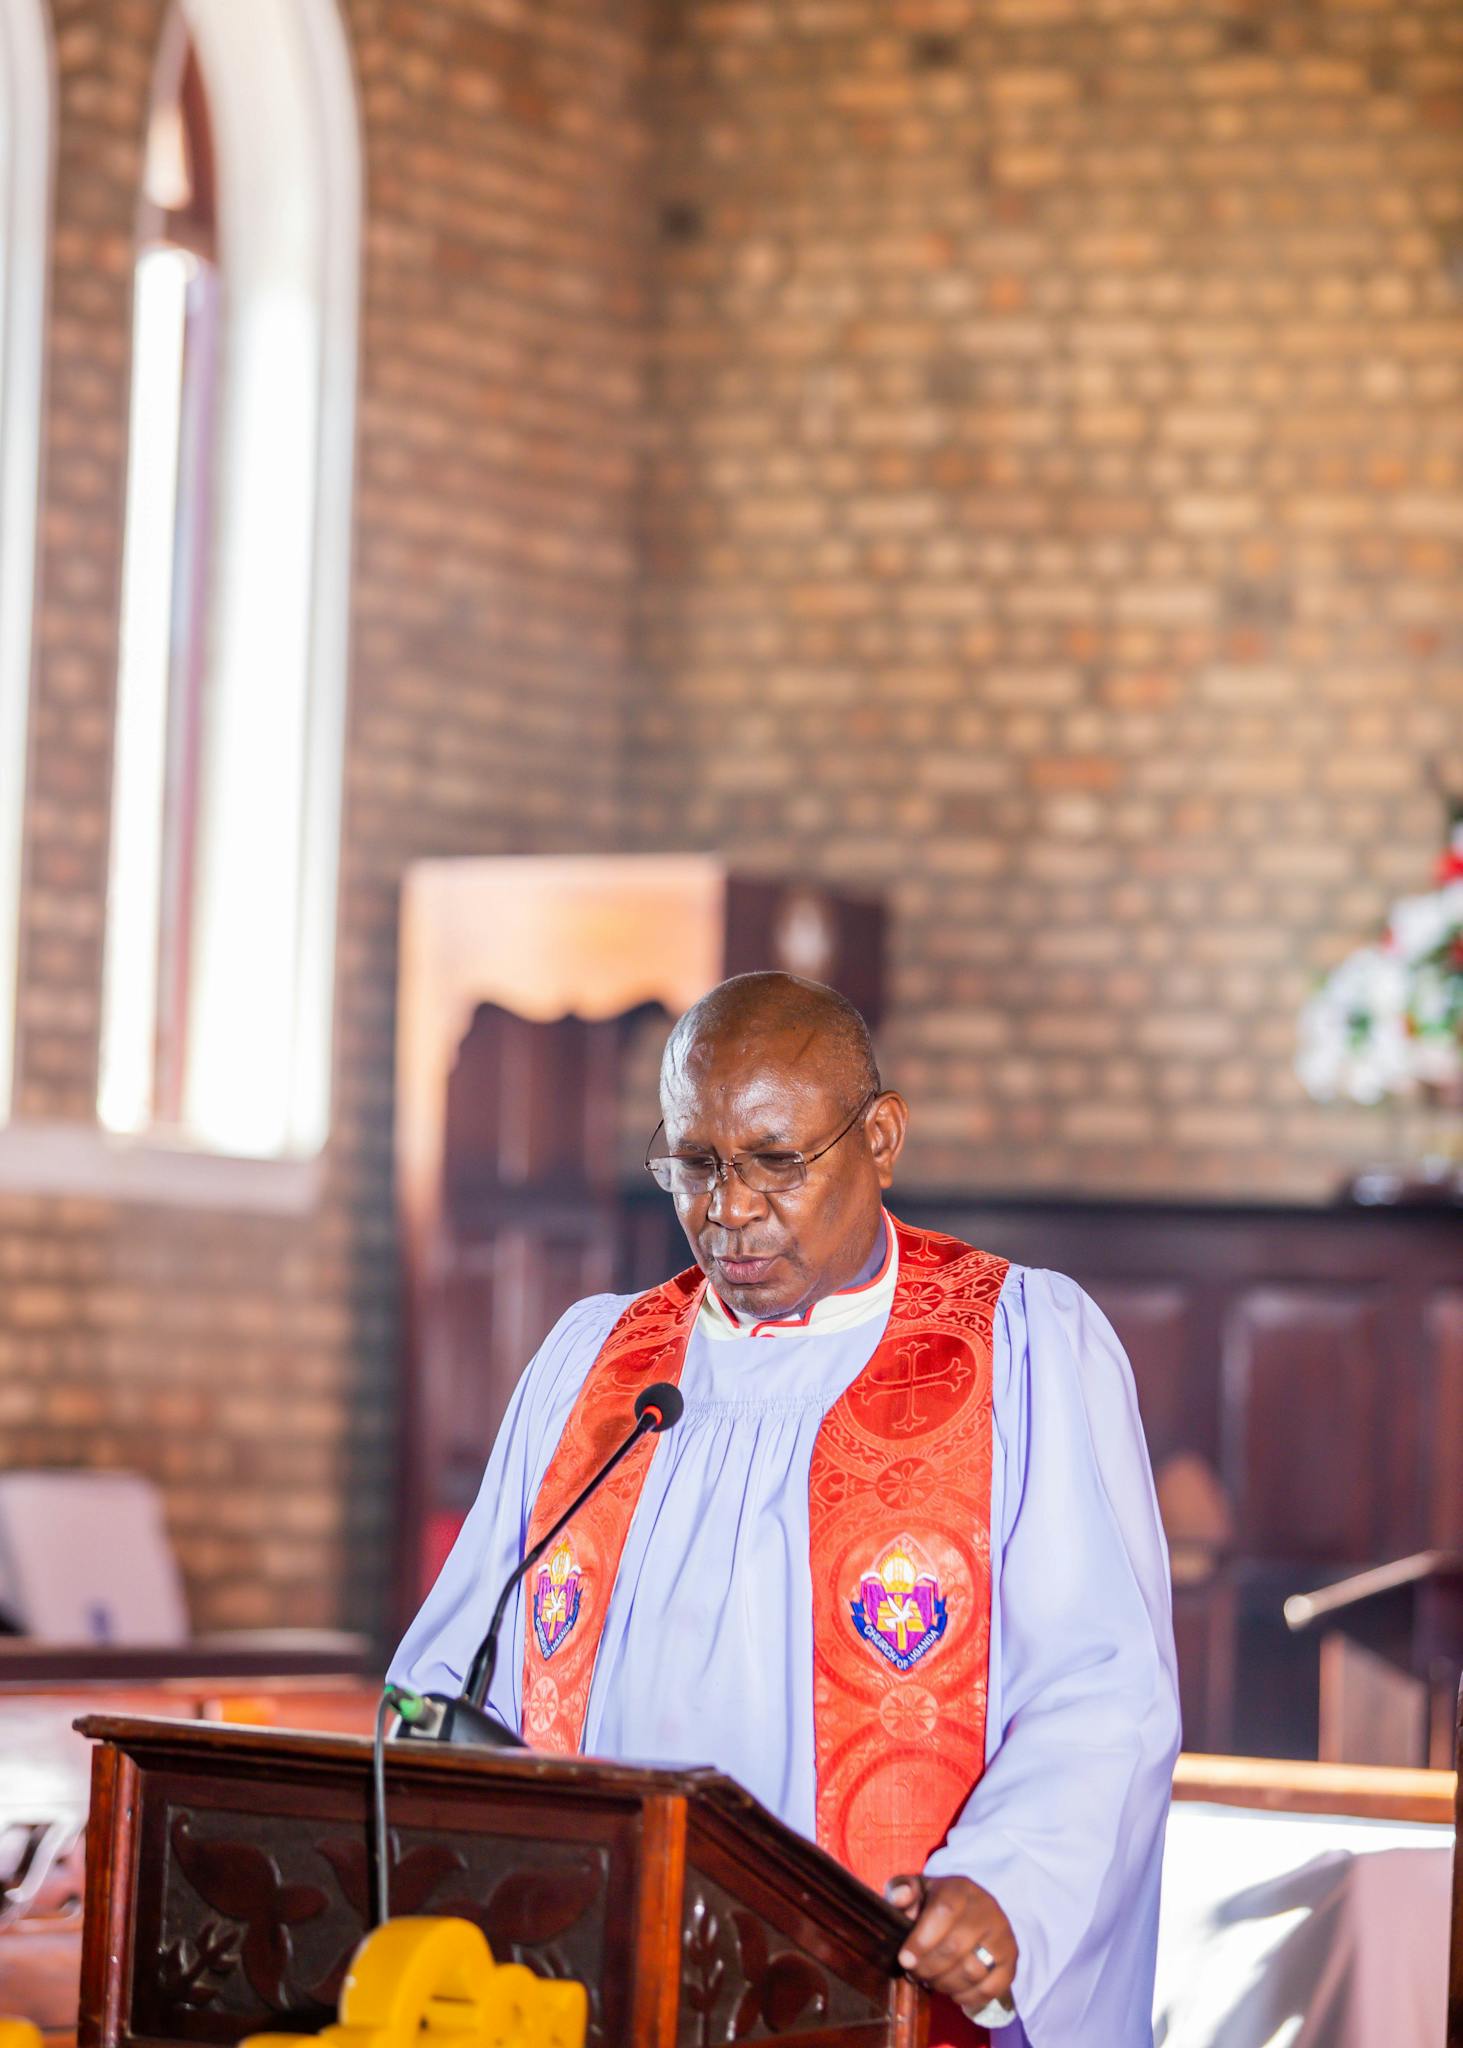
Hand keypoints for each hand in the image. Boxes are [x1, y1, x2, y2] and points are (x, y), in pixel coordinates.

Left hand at [886, 1873, 1017, 2009]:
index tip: (905, 1959)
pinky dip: (967, 1997)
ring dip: (945, 1983)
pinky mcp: (1011, 1960)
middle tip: (915, 1973)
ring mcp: (1002, 1935)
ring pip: (973, 1971)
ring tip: (932, 1980)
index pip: (944, 1911)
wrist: (974, 1913)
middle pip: (956, 1946)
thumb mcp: (917, 1891)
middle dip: (929, 1967)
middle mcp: (987, 1908)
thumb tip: (901, 1898)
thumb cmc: (936, 1904)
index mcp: (960, 1887)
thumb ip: (901, 1890)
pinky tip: (953, 1990)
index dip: (922, 1940)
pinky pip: (990, 1988)